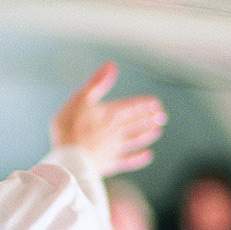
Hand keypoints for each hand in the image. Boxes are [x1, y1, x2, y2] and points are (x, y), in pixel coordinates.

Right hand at [49, 62, 166, 176]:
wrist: (68, 157)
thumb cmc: (69, 126)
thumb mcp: (80, 99)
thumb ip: (97, 83)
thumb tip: (110, 66)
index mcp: (110, 113)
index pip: (132, 107)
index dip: (144, 104)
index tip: (155, 103)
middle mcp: (117, 130)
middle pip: (137, 123)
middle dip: (150, 118)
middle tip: (162, 116)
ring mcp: (115, 148)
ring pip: (136, 139)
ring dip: (147, 134)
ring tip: (157, 131)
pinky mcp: (111, 163)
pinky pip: (130, 160)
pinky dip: (140, 158)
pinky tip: (148, 156)